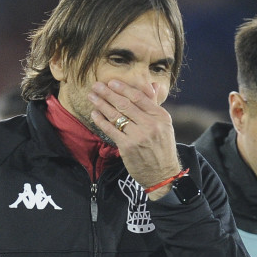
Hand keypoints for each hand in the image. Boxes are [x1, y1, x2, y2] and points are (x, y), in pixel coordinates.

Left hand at [88, 79, 180, 197]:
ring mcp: (138, 136)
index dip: (123, 88)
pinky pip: (111, 130)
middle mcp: (150, 124)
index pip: (139, 97)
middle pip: (125, 104)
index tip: (111, 82)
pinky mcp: (128, 147)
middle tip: (96, 86)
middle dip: (108, 93)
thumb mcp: (164, 125)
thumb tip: (152, 85)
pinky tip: (94, 114)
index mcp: (160, 116)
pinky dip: (101, 121)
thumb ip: (155, 104)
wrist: (162, 174)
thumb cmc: (162, 147)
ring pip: (116, 116)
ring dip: (101, 104)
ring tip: (92, 97)